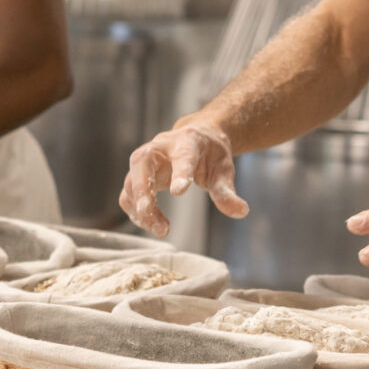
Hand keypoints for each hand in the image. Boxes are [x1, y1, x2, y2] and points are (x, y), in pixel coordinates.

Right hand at [119, 119, 248, 236]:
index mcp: (187, 141)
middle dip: (143, 189)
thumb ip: (227, 191)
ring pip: (131, 182)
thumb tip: (241, 211)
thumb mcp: (223, 170)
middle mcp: (159, 148)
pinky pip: (128, 195)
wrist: (196, 139)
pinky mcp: (137, 176)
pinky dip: (134, 212)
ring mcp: (144, 161)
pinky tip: (151, 225)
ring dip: (140, 208)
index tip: (179, 192)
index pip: (182, 156)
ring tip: (161, 229)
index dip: (180, 173)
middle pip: (143, 165)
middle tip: (149, 212)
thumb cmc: (210, 154)